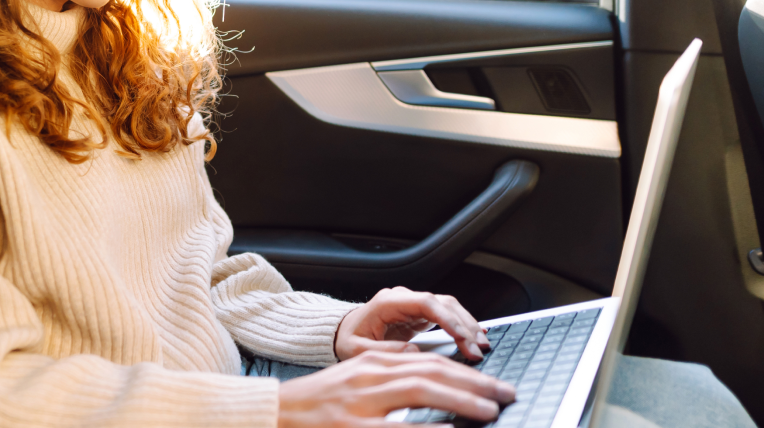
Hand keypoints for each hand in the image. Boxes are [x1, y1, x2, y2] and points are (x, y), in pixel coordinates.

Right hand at [277, 350, 515, 427]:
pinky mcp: (353, 427)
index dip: (466, 371)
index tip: (493, 383)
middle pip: (432, 371)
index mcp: (372, 362)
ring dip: (461, 399)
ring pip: (420, 389)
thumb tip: (433, 380)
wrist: (274, 413)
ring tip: (490, 410)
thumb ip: (390, 377)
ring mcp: (360, 402)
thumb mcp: (356, 381)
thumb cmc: (317, 403)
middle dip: (475, 383)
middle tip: (506, 394)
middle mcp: (369, 375)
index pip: (430, 360)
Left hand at [334, 287, 489, 361]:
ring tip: (482, 344)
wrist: (342, 332)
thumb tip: (413, 352)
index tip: (463, 337)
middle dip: (464, 324)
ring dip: (467, 324)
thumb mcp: (358, 350)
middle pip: (442, 303)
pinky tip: (475, 336)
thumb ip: (384, 350)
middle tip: (478, 348)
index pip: (425, 303)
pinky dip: (462, 325)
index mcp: (387, 302)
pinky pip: (446, 315)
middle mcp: (402, 298)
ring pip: (448, 306)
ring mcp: (412, 304)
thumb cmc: (348, 339)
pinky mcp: (418, 314)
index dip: (447, 319)